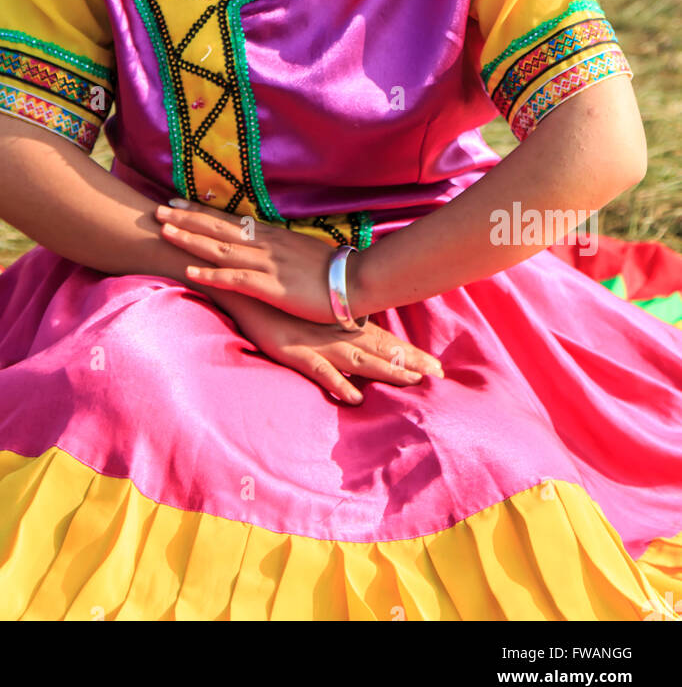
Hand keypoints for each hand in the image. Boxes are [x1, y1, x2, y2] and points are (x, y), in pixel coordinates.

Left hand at [155, 198, 339, 322]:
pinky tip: (190, 272)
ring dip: (191, 239)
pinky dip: (211, 275)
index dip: (200, 211)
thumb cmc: (331, 271)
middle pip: (218, 228)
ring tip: (165, 231)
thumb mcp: (299, 253)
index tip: (176, 202)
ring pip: (220, 249)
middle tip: (157, 210)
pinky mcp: (271, 287)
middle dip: (186, 218)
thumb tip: (262, 247)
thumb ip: (278, 250)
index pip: (228, 220)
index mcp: (270, 236)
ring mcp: (266, 264)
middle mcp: (264, 245)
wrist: (355, 281)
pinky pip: (235, 279)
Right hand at [218, 293, 443, 404]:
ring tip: (412, 383)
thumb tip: (354, 332)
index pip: (383, 341)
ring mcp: (316, 343)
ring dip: (386, 371)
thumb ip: (332, 324)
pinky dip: (338, 383)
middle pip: (380, 350)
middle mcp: (335, 333)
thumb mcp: (310, 314)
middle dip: (410, 363)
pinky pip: (319, 371)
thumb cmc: (278, 302)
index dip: (409, 354)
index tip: (437, 366)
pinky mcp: (294, 352)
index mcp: (340, 325)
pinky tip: (354, 397)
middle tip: (439, 374)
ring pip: (358, 360)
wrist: (247, 289)